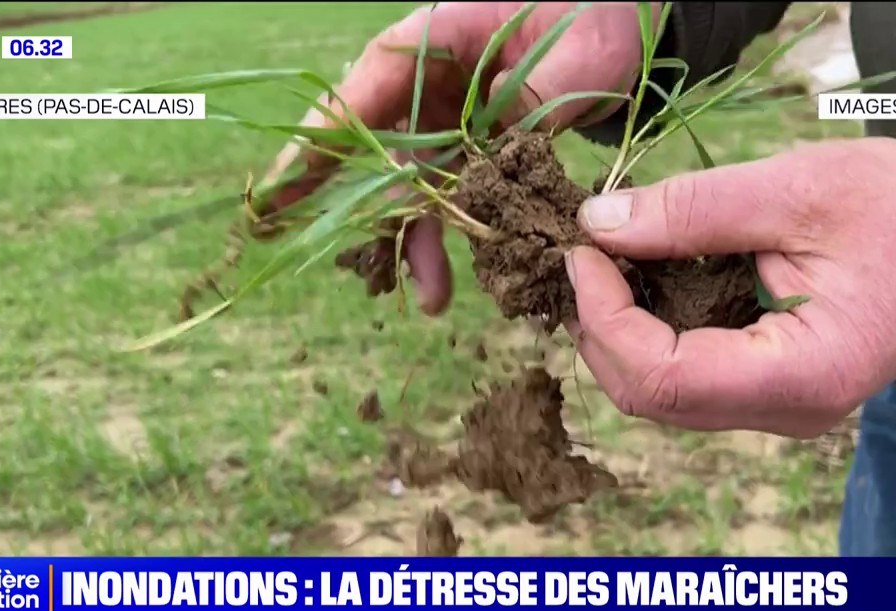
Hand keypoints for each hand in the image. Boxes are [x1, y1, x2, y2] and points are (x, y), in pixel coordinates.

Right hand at [261, 2, 653, 314]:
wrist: (621, 25)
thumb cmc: (595, 15)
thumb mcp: (574, 55)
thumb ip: (534, 101)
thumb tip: (498, 159)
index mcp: (436, 37)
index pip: (366, 86)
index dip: (324, 137)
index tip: (285, 181)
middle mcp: (430, 79)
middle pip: (369, 139)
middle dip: (329, 193)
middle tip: (274, 233)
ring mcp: (449, 114)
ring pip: (412, 181)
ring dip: (414, 238)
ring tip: (429, 298)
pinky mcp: (473, 144)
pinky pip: (449, 194)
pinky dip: (447, 236)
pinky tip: (444, 282)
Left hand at [565, 137, 895, 436]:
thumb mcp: (798, 190)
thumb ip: (694, 210)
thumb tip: (599, 225)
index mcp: (805, 375)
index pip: (666, 378)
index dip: (606, 318)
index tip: (584, 253)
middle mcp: (788, 413)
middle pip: (653, 399)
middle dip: (601, 328)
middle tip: (588, 252)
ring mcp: (780, 410)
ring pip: (664, 397)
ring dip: (620, 333)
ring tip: (611, 261)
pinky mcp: (773, 391)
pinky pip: (689, 380)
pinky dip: (651, 334)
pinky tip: (645, 279)